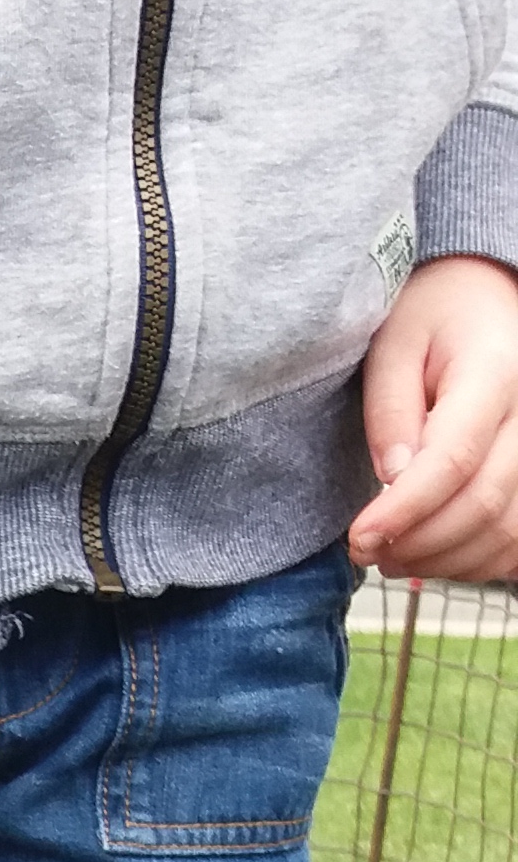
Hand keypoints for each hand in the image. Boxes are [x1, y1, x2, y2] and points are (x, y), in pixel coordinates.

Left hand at [351, 253, 517, 579]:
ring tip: (392, 556)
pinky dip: (477, 561)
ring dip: (444, 561)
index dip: (403, 511)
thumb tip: (393, 478)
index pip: (453, 460)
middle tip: (364, 551)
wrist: (486, 300)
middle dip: (417, 544)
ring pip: (507, 532)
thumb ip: (390, 409)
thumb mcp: (394, 345)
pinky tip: (435, 556)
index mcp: (494, 373)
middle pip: (482, 505)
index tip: (359, 536)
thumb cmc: (434, 318)